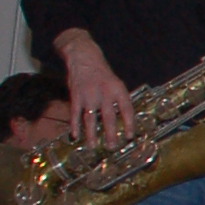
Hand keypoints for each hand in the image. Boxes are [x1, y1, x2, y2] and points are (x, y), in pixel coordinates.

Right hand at [57, 31, 134, 147]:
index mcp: (118, 89)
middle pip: (108, 117)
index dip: (129, 124)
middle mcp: (104, 93)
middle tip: (112, 147)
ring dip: (92, 134)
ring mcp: (89, 95)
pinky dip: (75, 126)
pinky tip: (75, 136)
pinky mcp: (76, 96)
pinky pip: (75, 114)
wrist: (84, 57)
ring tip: (93, 147)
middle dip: (110, 134)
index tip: (129, 136)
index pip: (127, 110)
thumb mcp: (116, 83)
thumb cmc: (102, 73)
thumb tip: (124, 120)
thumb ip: (118, 100)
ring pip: (90, 119)